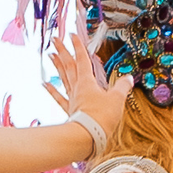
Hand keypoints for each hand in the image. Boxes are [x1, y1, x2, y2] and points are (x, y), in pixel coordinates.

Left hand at [49, 28, 126, 150]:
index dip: (78, 46)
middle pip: (69, 66)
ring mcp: (72, 99)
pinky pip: (59, 98)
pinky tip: (44, 84)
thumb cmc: (102, 118)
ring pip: (63, 78)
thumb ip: (122, 87)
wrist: (88, 137)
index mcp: (88, 83)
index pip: (83, 60)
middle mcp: (78, 88)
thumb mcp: (117, 100)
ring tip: (50, 54)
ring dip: (57, 65)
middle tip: (55, 38)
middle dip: (63, 51)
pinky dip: (51, 90)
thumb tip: (128, 78)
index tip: (72, 34)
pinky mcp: (70, 111)